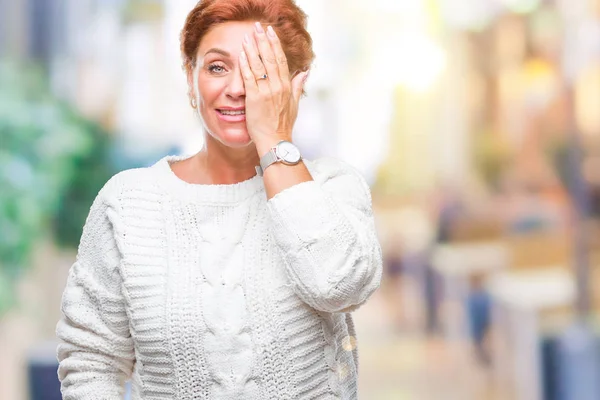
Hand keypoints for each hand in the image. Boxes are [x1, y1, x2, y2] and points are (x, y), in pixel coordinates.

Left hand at [239, 22, 308, 153]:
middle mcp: (278, 87)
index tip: (271, 33)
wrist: (276, 141)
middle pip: (270, 58)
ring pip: (259, 65)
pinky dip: (245, 64)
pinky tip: (242, 54)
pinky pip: (249, 77)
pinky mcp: (255, 98)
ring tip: (248, 36)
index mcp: (287, 87)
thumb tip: (304, 72)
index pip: (281, 60)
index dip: (275, 45)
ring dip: (253, 49)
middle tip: (259, 27)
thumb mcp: (294, 104)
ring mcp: (266, 92)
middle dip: (264, 41)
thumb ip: (298, 86)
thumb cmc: (283, 126)